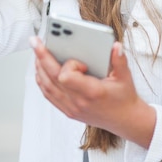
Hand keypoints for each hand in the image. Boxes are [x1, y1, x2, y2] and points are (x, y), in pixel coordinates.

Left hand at [31, 37, 155, 148]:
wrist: (124, 120)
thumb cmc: (123, 97)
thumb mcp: (125, 77)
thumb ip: (119, 60)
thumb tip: (116, 46)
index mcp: (92, 92)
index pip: (66, 77)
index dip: (69, 65)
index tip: (80, 60)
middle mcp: (78, 102)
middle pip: (52, 78)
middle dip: (42, 57)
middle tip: (36, 42)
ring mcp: (71, 108)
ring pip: (47, 87)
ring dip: (39, 68)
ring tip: (37, 52)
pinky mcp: (68, 110)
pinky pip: (49, 95)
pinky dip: (42, 81)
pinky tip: (41, 69)